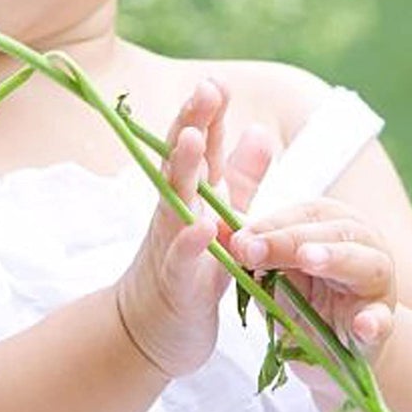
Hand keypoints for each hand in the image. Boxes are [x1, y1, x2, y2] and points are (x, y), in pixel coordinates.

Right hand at [114, 79, 278, 377]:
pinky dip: (191, 241)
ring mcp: (171, 245)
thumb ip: (240, 177)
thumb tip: (259, 128)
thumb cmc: (190, 269)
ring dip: (184, 169)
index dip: (206, 114)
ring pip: (176, 200)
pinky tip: (203, 225)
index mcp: (191, 194)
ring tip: (195, 138)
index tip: (216, 80)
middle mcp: (175, 212)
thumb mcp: (220, 218)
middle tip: (205, 89)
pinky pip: (181, 259)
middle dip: (192, 124)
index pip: (198, 145)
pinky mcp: (176, 282)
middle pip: (181, 161)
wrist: (151, 332)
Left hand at [230, 198, 398, 370]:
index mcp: (332, 222)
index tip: (238, 241)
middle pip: (332, 232)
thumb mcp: (271, 270)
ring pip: (365, 263)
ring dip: (336, 258)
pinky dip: (375, 321)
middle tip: (258, 250)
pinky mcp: (381, 322)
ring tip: (311, 259)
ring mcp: (377, 283)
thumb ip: (250, 247)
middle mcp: (362, 243)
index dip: (270, 225)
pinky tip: (363, 325)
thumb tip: (215, 225)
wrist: (330, 349)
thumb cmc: (301, 297)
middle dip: (291, 239)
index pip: (303, 214)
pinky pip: (382, 320)